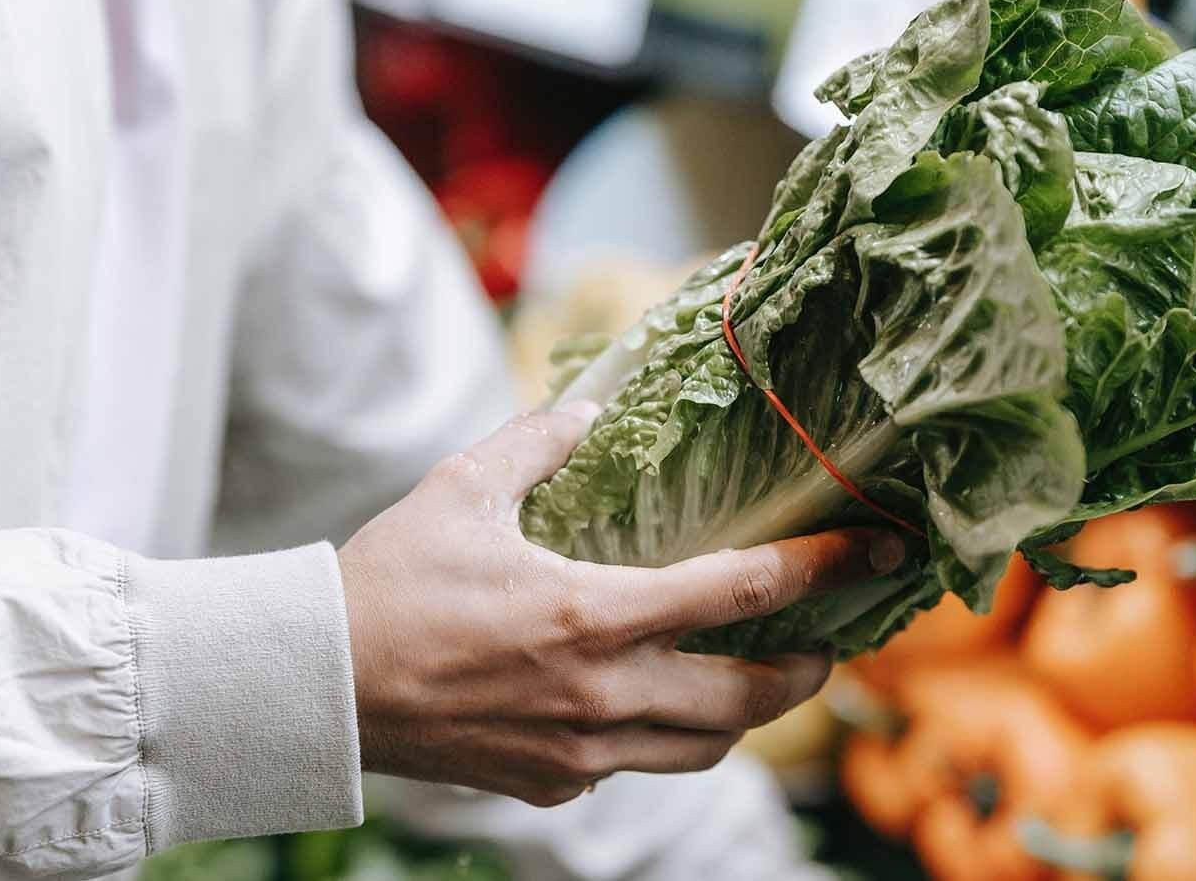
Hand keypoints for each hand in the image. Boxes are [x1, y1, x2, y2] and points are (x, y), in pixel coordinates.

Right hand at [338, 402, 902, 806]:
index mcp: (593, 614)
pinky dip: (665, 737)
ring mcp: (579, 750)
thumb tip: (587, 412)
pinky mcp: (550, 783)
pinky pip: (635, 766)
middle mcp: (602, 693)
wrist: (321, 684)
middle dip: (807, 671)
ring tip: (756, 682)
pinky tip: (649, 703)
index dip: (821, 570)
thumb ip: (538, 444)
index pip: (740, 592)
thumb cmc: (390, 583)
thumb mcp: (462, 490)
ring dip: (745, 717)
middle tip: (826, 641)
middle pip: (749, 699)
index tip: (874, 553)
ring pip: (702, 750)